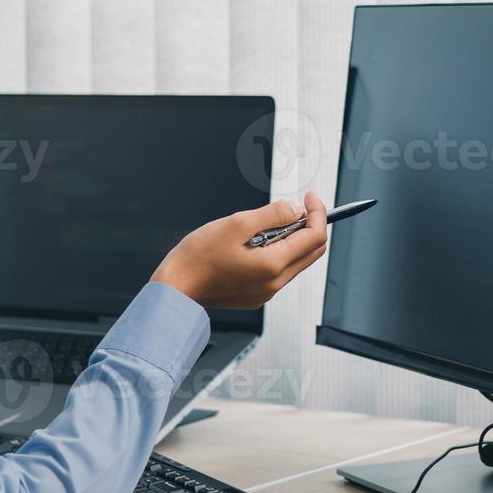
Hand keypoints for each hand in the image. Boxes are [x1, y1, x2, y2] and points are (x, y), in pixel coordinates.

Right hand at [151, 191, 327, 308]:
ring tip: (266, 223)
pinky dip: (278, 252)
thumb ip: (273, 214)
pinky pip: (278, 272)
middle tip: (295, 207)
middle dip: (309, 225)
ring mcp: (266, 292)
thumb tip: (297, 209)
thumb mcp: (237, 223)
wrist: (175, 288)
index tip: (308, 197)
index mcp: (273, 265)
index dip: (317, 212)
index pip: (314, 237)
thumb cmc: (198, 257)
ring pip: (295, 261)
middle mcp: (274, 283)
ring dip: (292, 238)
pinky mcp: (255, 295)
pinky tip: (255, 243)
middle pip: (311, 252)